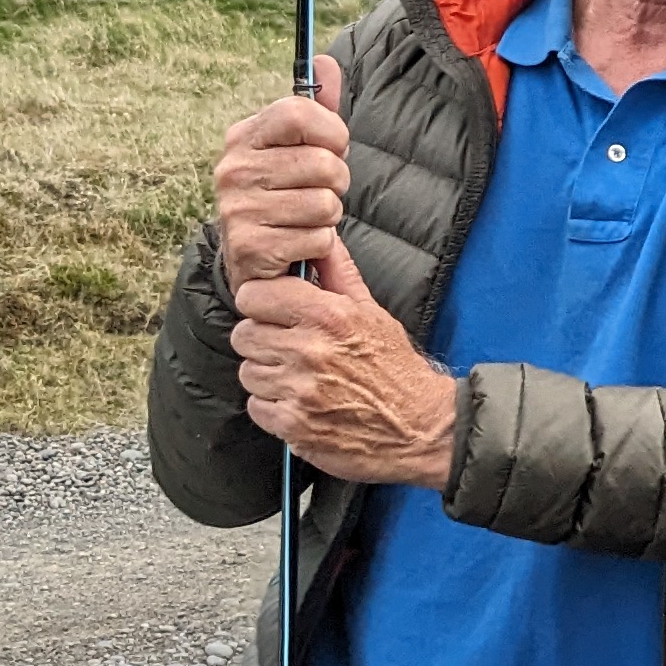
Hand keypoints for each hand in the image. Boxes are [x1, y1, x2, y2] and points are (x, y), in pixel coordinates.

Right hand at [214, 56, 350, 288]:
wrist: (255, 257)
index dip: (331, 133)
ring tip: (306, 218)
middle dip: (337, 182)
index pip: (299, 112)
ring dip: (329, 216)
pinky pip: (318, 238)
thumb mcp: (299, 147)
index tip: (332, 148)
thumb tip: (326, 61)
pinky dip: (319, 244)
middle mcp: (233, 168)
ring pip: (325, 204)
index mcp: (244, 136)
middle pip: (323, 162)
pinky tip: (297, 242)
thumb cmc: (285, 193)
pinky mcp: (250, 248)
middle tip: (318, 191)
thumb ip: (317, 107)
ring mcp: (237, 209)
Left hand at [229, 229, 458, 486]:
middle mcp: (311, 351)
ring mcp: (300, 391)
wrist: (421, 426)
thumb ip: (339, 273)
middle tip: (286, 347)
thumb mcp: (372, 312)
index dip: (261, 302)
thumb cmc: (395, 367)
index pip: (255, 295)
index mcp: (330, 316)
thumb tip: (322, 239)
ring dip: (268, 374)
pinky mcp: (294, 426)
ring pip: (248, 372)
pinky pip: (256, 406)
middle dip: (262, 340)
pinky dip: (273, 406)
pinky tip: (298, 402)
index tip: (272, 311)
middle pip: (244, 334)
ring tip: (296, 377)